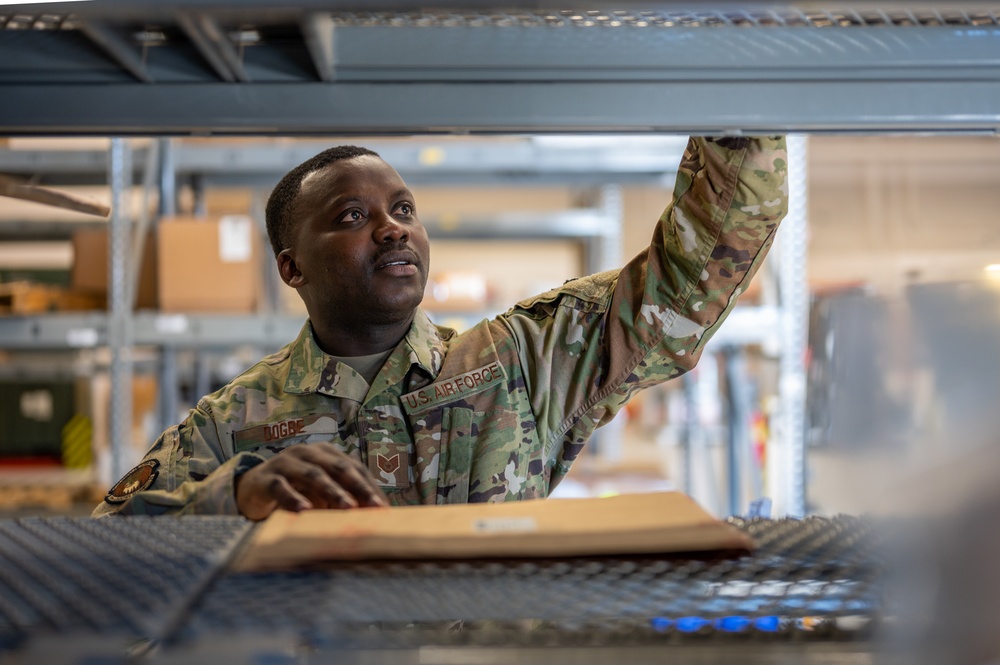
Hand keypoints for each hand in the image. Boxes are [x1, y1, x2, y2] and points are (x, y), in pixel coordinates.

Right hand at [235, 442, 388, 519]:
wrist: (252, 489)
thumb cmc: (296, 491)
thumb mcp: (321, 494)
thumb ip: (343, 501)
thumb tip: (375, 520)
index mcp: (326, 453)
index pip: (354, 468)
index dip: (370, 487)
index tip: (384, 509)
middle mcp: (308, 453)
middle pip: (338, 468)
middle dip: (358, 487)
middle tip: (374, 507)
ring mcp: (286, 463)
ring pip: (313, 475)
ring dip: (333, 492)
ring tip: (348, 508)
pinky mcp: (266, 478)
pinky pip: (281, 487)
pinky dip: (294, 499)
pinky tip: (304, 511)